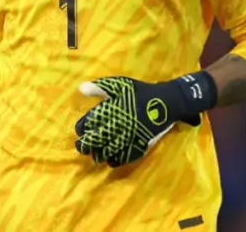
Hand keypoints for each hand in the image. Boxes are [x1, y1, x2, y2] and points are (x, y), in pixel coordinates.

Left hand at [74, 76, 201, 166]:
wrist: (166, 102)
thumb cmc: (141, 92)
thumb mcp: (120, 85)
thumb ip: (99, 87)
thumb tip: (80, 89)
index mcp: (110, 110)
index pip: (88, 123)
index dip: (81, 129)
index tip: (80, 131)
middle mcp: (117, 125)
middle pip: (94, 140)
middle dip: (85, 145)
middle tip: (82, 146)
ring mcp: (128, 137)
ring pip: (107, 152)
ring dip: (98, 154)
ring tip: (94, 154)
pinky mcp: (139, 146)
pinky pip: (123, 158)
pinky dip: (114, 161)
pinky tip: (110, 159)